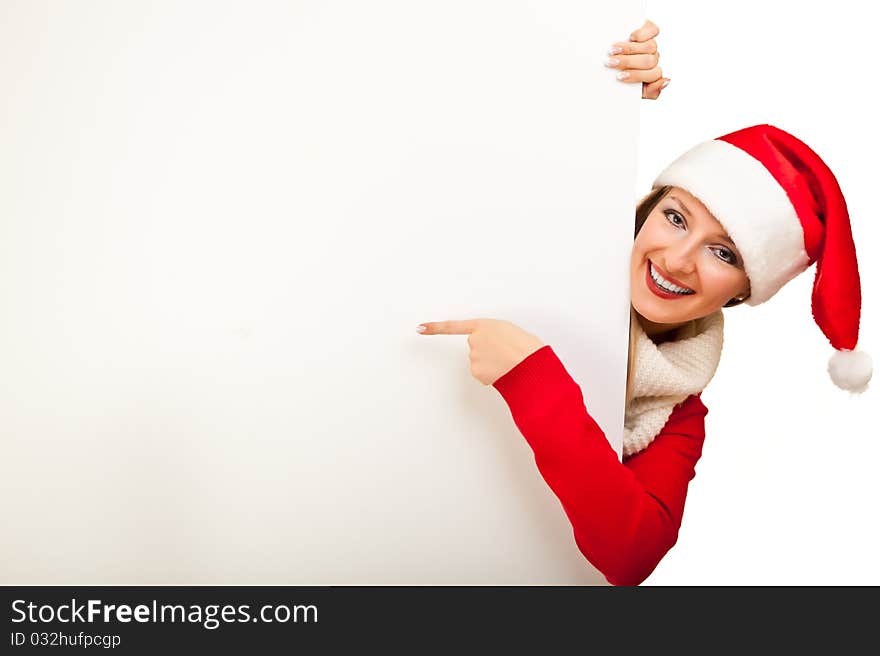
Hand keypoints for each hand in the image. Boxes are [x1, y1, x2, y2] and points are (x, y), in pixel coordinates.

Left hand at [417, 319, 544, 385]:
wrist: (530, 363)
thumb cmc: (526, 346)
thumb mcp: (510, 331)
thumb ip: (494, 335)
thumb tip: (493, 346)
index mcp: (483, 325)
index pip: (452, 326)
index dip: (434, 328)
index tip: (420, 328)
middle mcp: (474, 341)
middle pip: (476, 348)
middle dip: (487, 352)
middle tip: (505, 353)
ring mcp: (473, 357)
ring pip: (479, 362)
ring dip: (491, 363)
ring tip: (507, 362)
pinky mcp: (477, 372)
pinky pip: (483, 374)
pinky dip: (492, 374)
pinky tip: (503, 371)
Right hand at [606, 19, 667, 99]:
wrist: (602, 58)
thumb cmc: (614, 76)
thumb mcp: (627, 89)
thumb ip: (649, 91)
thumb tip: (666, 81)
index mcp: (650, 75)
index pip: (654, 77)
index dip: (637, 76)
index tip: (619, 76)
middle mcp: (652, 60)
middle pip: (649, 61)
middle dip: (628, 62)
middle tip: (611, 62)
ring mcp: (651, 45)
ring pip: (650, 47)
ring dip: (629, 49)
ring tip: (613, 50)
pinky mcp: (648, 28)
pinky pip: (653, 30)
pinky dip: (643, 34)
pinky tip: (631, 37)